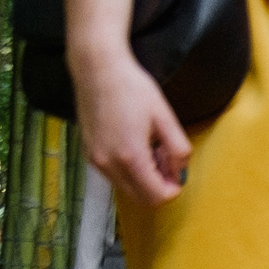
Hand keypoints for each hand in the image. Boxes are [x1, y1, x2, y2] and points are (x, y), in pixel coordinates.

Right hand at [72, 46, 190, 206]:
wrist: (97, 68)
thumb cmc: (131, 87)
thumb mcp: (165, 117)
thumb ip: (178, 149)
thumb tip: (179, 172)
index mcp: (130, 156)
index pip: (156, 197)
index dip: (173, 189)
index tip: (177, 170)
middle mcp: (108, 164)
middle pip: (142, 199)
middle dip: (159, 186)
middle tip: (165, 158)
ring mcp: (95, 160)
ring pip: (128, 189)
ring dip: (144, 179)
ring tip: (151, 148)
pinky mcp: (89, 154)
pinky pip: (115, 176)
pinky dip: (129, 171)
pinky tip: (134, 145)